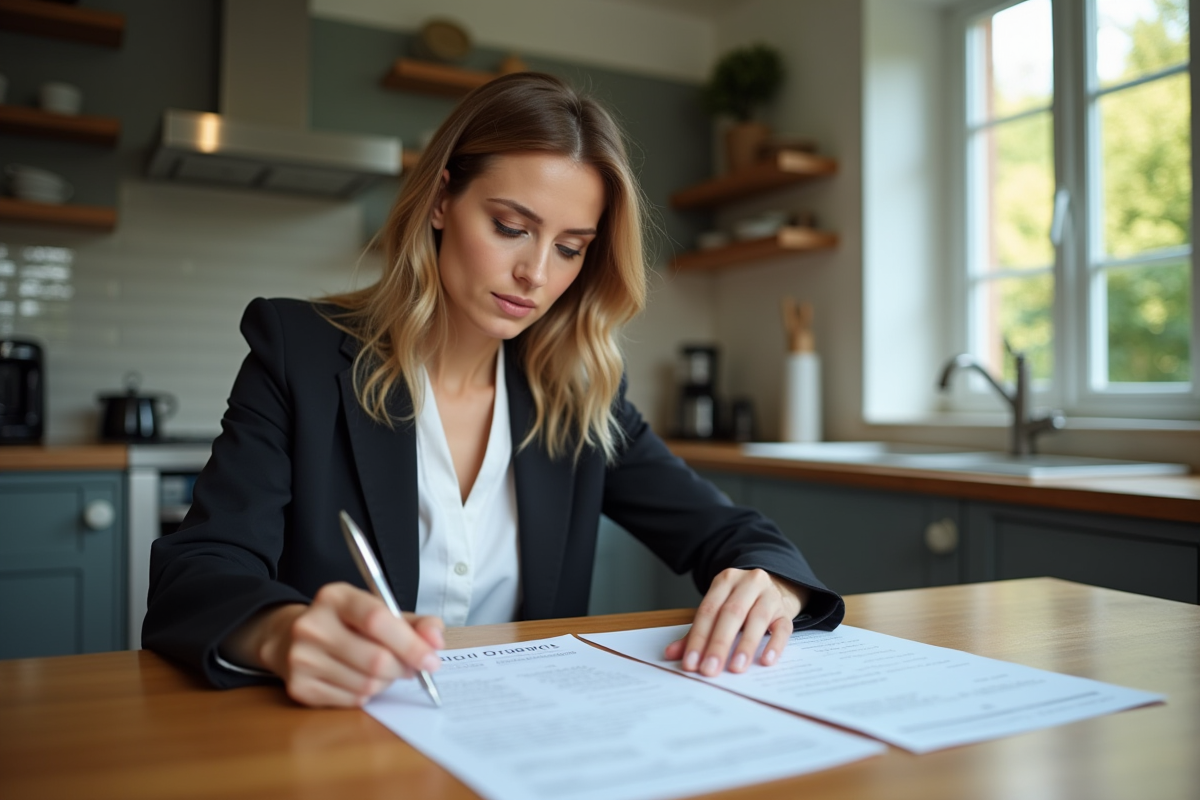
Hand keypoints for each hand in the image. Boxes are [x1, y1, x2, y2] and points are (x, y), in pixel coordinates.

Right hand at [221, 582, 444, 707]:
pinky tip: (358, 680)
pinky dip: (366, 694)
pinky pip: (351, 700)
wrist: (288, 638)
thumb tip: (436, 641)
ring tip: (381, 671)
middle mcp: (312, 625)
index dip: (410, 643)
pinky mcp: (299, 687)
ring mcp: (301, 658)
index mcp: (335, 597)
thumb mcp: (377, 610)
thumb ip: (413, 623)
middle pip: (375, 659)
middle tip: (411, 669)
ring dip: (385, 682)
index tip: (432, 660)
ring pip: (367, 684)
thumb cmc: (345, 624)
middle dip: (402, 668)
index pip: (377, 619)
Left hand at [664, 568, 808, 676]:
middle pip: (731, 613)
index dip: (698, 637)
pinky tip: (766, 661)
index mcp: (725, 581)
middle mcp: (748, 583)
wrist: (775, 587)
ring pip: (757, 619)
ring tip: (735, 669)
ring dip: (745, 646)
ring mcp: (770, 595)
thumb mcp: (717, 610)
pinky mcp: (786, 611)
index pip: (708, 610)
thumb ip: (695, 632)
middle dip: (718, 644)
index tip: (690, 663)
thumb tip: (671, 654)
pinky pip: (783, 628)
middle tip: (710, 670)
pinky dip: (774, 645)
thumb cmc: (739, 604)